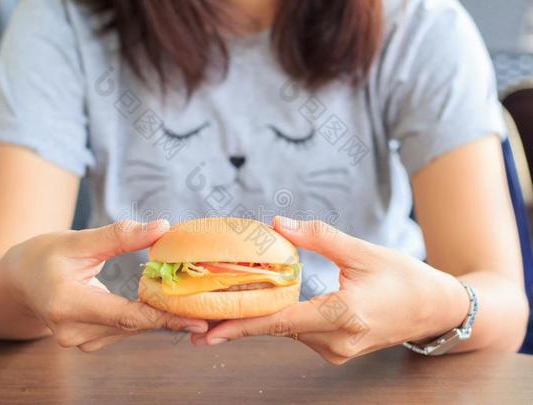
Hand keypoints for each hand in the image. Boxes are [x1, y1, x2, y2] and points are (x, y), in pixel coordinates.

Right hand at [0, 220, 207, 350]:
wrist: (19, 281)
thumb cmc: (45, 255)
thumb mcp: (79, 239)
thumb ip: (120, 236)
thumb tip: (163, 227)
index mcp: (67, 303)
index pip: (125, 315)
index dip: (164, 317)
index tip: (197, 318)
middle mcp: (72, 330)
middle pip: (133, 325)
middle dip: (172, 317)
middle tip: (210, 310)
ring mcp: (79, 341)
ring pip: (131, 329)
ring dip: (161, 317)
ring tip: (197, 306)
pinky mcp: (87, 341)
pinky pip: (124, 330)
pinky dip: (146, 318)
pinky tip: (168, 307)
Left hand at [191, 217, 468, 363]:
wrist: (435, 309)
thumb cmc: (404, 277)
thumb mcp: (363, 251)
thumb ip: (319, 237)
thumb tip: (278, 224)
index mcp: (342, 315)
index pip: (280, 322)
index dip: (241, 326)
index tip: (208, 332)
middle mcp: (336, 341)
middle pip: (277, 329)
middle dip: (239, 322)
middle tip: (198, 320)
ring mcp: (337, 351)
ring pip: (287, 332)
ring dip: (259, 320)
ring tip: (223, 308)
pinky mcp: (337, 350)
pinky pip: (300, 333)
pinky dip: (280, 321)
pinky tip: (264, 307)